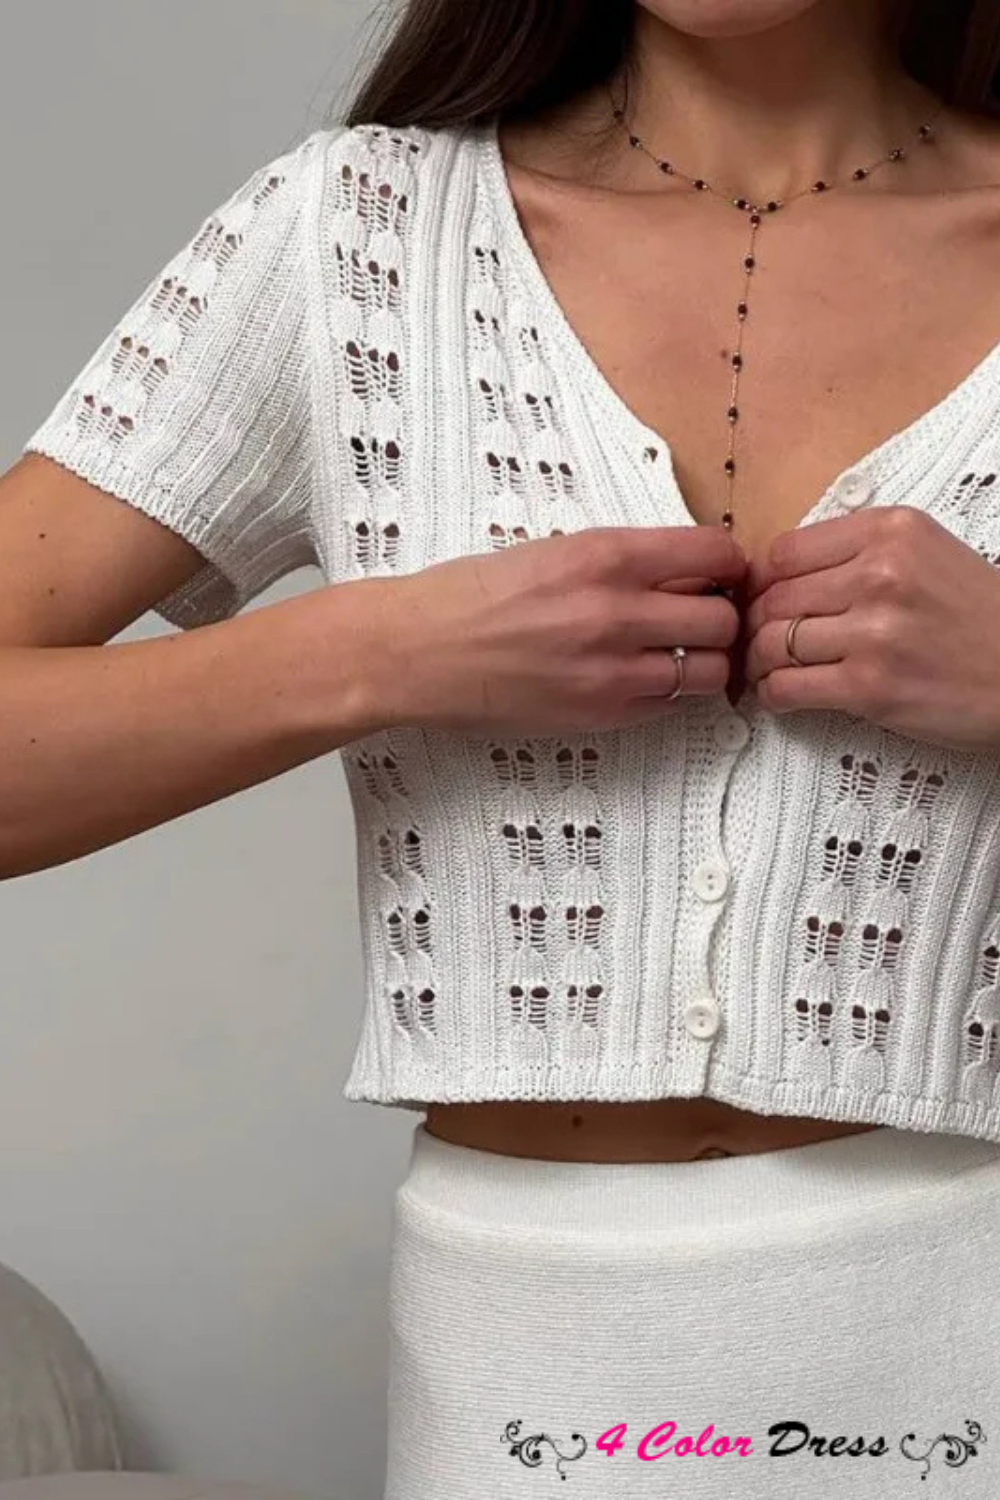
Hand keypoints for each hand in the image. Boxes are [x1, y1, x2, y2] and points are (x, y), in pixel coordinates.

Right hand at [362, 525, 746, 737]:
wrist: (416, 652)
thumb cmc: (471, 596)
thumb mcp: (552, 549)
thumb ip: (621, 559)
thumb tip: (682, 569)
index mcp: (604, 555)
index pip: (714, 554)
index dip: (727, 565)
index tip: (719, 574)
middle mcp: (616, 611)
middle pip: (723, 618)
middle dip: (721, 617)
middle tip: (702, 618)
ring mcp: (612, 671)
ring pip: (709, 670)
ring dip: (704, 662)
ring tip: (679, 655)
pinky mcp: (602, 716)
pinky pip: (671, 706)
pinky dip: (670, 694)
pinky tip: (644, 681)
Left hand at [743, 505, 999, 752]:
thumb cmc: (981, 620)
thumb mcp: (929, 555)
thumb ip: (861, 554)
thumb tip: (778, 577)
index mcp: (892, 530)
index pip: (785, 551)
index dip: (762, 583)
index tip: (761, 602)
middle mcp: (879, 573)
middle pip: (773, 598)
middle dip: (754, 626)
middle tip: (754, 645)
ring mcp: (873, 631)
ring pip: (772, 642)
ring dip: (758, 663)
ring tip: (765, 673)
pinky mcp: (869, 686)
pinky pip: (787, 687)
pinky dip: (772, 695)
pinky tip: (781, 697)